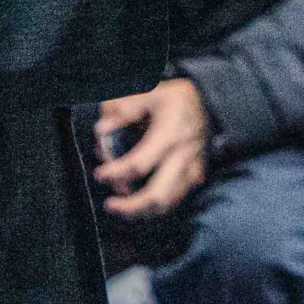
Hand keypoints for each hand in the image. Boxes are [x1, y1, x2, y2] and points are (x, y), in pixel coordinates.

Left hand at [94, 78, 209, 217]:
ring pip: (168, 204)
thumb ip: (120, 110)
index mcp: (170, 134)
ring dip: (142, 211)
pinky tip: (140, 202)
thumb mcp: (145, 92)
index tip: (100, 174)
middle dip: (130, 207)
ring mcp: (193, 168)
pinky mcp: (196, 176)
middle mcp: (183, 156)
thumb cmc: (171, 98)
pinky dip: (156, 206)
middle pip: (157, 196)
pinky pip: (176, 199)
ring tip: (122, 206)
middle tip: (110, 204)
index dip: (116, 173)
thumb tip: (103, 131)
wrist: (203, 100)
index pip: (139, 164)